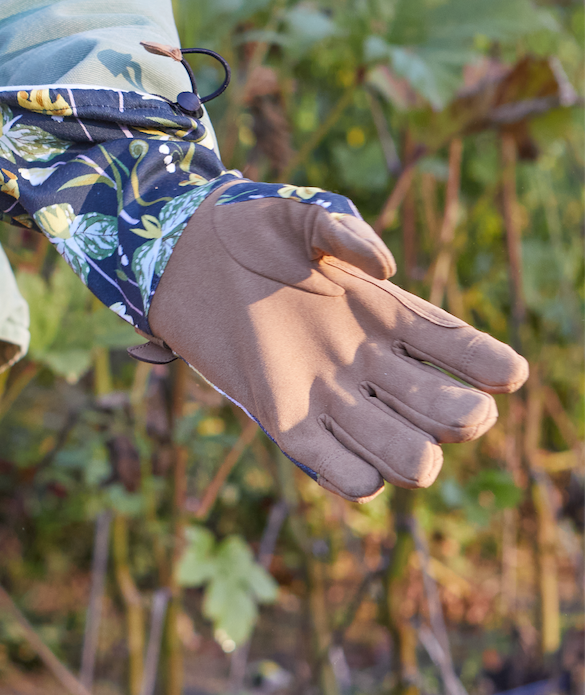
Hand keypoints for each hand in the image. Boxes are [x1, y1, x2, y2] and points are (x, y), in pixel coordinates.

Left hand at [147, 182, 527, 500]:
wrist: (191, 258)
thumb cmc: (254, 230)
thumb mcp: (300, 216)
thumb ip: (342, 229)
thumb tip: (384, 269)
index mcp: (392, 317)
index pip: (464, 350)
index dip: (491, 366)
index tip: (504, 373)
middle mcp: (373, 364)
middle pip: (444, 413)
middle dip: (460, 419)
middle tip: (456, 410)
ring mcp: (333, 398)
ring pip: (400, 453)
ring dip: (414, 458)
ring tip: (414, 450)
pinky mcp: (286, 422)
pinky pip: (337, 469)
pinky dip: (356, 479)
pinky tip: (363, 471)